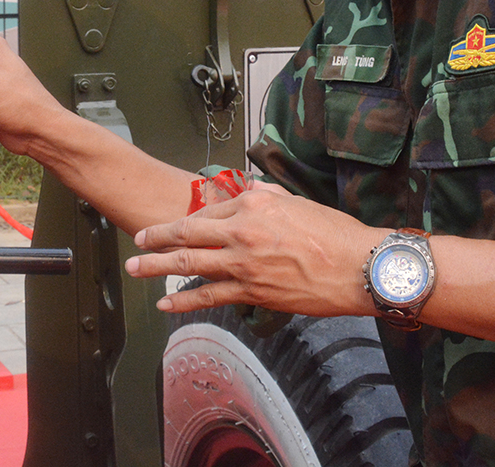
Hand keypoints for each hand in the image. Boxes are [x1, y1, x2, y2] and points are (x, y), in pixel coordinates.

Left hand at [126, 183, 380, 317]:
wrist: (359, 267)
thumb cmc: (336, 234)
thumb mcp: (297, 202)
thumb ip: (267, 196)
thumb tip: (249, 191)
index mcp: (254, 204)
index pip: (209, 211)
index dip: (186, 219)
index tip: (171, 225)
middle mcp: (242, 230)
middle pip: (187, 233)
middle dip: (156, 237)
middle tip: (137, 238)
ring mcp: (244, 263)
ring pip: (188, 264)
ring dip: (156, 266)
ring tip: (135, 267)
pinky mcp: (252, 291)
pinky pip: (209, 296)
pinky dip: (184, 300)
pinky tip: (166, 303)